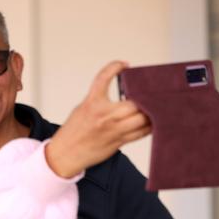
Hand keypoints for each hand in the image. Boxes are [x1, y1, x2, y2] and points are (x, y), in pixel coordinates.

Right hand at [45, 61, 150, 177]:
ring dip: (150, 113)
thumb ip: (100, 100)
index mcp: (91, 104)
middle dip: (143, 97)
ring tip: (153, 107)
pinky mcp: (119, 142)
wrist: (65, 154)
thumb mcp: (82, 108)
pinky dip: (148, 126)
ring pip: (142, 119)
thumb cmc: (73, 131)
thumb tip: (124, 94)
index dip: (114, 67)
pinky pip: (141, 133)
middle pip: (134, 103)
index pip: (103, 79)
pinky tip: (150, 122)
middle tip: (147, 92)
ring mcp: (113, 130)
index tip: (123, 64)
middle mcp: (103, 116)